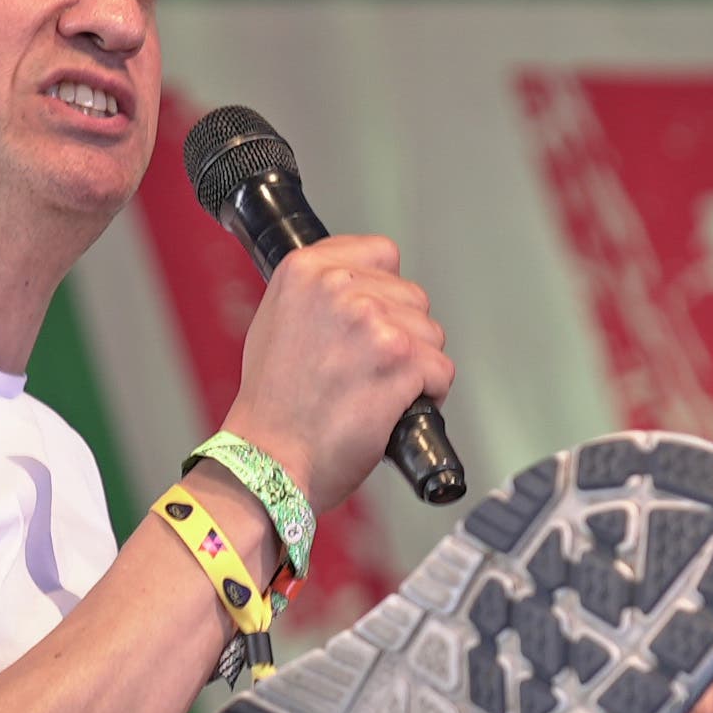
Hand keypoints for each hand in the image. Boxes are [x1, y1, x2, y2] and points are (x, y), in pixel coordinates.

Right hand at [219, 236, 453, 515]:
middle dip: (401, 333)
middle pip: (411, 296)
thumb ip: (318, 293)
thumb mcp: (276, 321)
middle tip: (365, 369)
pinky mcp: (401, 360)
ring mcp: (373, 322)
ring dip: (416, 365)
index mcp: (306, 269)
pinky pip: (441, 370)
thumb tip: (358, 282)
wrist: (271, 459)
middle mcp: (339, 287)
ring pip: (431, 333)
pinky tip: (394, 407)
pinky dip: (429, 394)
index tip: (371, 319)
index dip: (384, 291)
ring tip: (375, 390)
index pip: (381, 253)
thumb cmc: (272, 404)